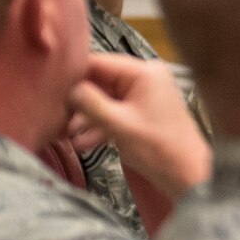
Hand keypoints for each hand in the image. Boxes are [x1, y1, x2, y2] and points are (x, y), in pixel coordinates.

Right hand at [67, 54, 211, 199]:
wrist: (188, 176)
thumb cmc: (159, 148)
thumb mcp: (119, 125)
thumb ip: (91, 104)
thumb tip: (69, 90)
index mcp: (144, 73)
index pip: (100, 63)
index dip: (75, 75)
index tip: (51, 89)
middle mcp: (145, 79)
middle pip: (101, 83)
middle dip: (78, 102)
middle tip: (56, 117)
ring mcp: (144, 97)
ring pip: (105, 101)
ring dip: (86, 119)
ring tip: (64, 135)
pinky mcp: (142, 115)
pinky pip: (115, 114)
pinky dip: (99, 127)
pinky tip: (81, 144)